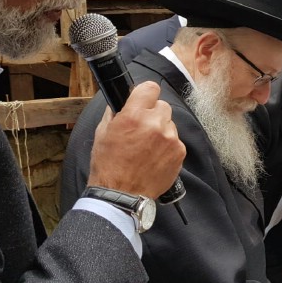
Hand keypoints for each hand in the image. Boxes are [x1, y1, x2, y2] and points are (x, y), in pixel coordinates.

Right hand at [87, 82, 185, 198]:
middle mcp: (155, 124)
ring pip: (170, 124)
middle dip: (153, 114)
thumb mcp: (102, 133)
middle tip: (142, 129)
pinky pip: (175, 141)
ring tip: (147, 147)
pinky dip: (167, 146)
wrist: (121, 195)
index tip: (143, 100)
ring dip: (161, 130)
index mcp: (134, 115)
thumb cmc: (108, 165)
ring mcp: (170, 138)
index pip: (150, 88)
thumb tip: (121, 102)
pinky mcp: (179, 152)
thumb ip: (114, 113)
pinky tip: (154, 157)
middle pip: (162, 106)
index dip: (145, 93)